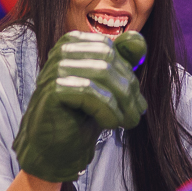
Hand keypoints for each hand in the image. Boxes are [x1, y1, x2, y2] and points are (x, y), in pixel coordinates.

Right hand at [12, 31, 147, 182]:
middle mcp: (61, 51)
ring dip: (123, 102)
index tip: (138, 100)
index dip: (129, 74)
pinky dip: (107, 109)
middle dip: (128, 89)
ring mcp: (54, 68)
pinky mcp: (53, 89)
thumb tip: (139, 40)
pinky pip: (90, 91)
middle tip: (137, 113)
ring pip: (102, 73)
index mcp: (73, 43)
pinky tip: (110, 124)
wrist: (55, 150)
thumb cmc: (80, 116)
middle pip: (108, 59)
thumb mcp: (107, 86)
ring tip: (129, 121)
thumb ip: (122, 60)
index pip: (112, 48)